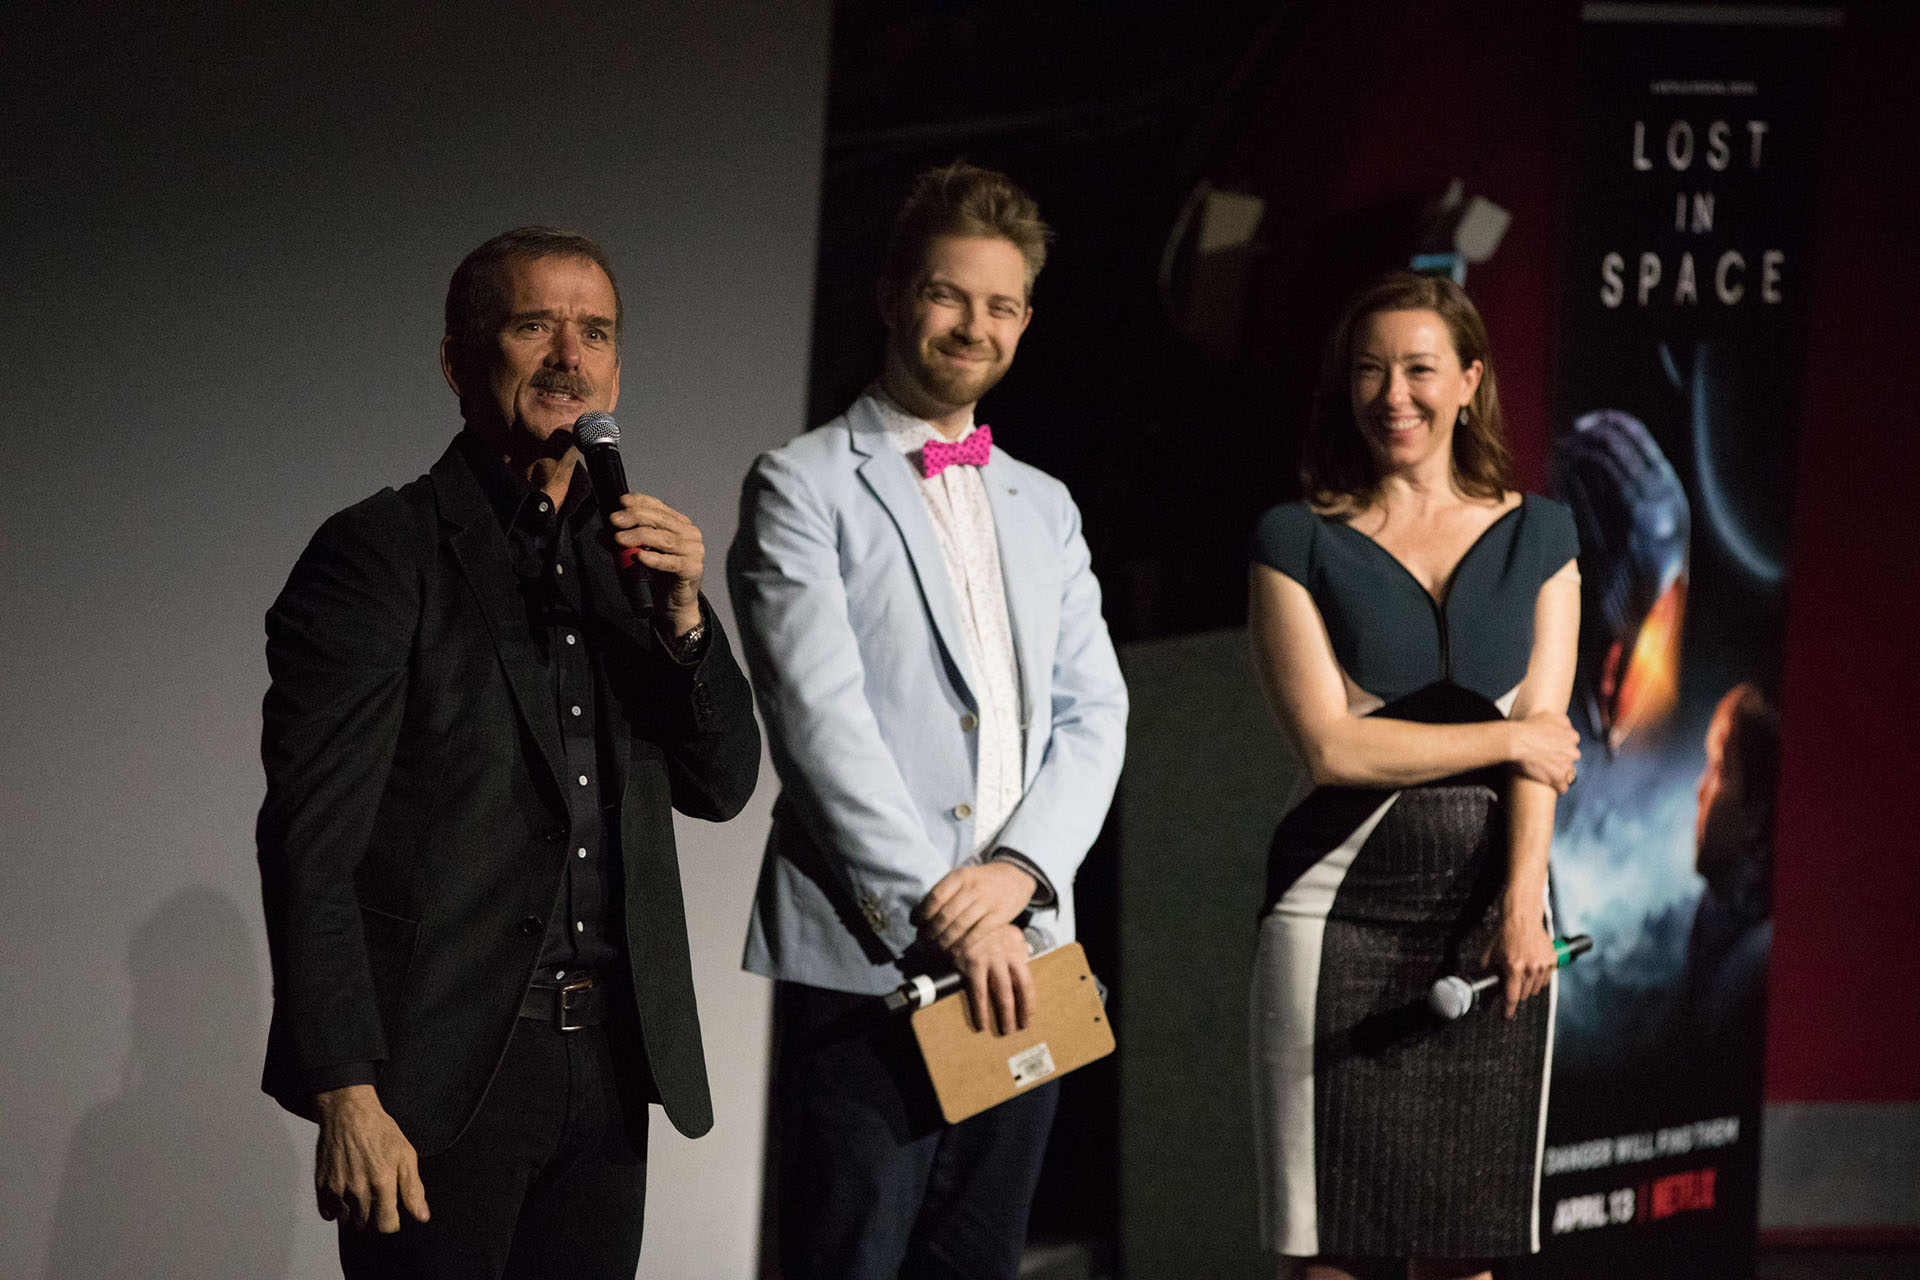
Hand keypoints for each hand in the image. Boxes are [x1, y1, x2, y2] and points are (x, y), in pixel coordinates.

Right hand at [313, 1084, 428, 1232]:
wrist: (348, 1113)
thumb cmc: (379, 1131)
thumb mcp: (406, 1155)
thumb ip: (413, 1189)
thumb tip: (422, 1216)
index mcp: (381, 1184)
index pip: (387, 1226)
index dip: (393, 1222)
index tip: (393, 1213)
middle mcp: (357, 1191)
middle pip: (366, 1227)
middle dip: (374, 1219)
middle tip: (378, 1200)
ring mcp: (337, 1190)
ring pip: (346, 1222)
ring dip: (355, 1215)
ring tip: (362, 1194)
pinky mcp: (321, 1186)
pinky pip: (328, 1213)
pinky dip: (337, 1209)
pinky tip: (346, 1194)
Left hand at [608, 492, 704, 635]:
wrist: (675, 602)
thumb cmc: (660, 575)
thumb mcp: (641, 551)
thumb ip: (628, 540)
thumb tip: (604, 533)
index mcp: (680, 524)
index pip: (659, 507)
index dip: (641, 502)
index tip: (622, 502)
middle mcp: (690, 534)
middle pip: (661, 520)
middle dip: (636, 517)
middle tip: (616, 520)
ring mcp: (693, 551)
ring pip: (665, 539)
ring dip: (640, 536)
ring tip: (620, 539)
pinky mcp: (691, 569)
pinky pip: (670, 562)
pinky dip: (654, 559)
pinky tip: (640, 557)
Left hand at [914, 862, 1035, 952]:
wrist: (1014, 877)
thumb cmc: (982, 882)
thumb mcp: (963, 878)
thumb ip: (944, 893)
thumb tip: (917, 915)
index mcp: (959, 876)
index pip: (935, 897)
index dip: (922, 913)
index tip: (915, 925)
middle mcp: (972, 887)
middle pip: (945, 915)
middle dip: (930, 933)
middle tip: (922, 944)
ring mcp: (987, 901)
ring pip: (959, 926)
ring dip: (944, 942)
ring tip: (935, 950)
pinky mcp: (999, 916)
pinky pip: (977, 934)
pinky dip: (963, 945)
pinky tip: (955, 952)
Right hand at [947, 921, 1035, 1034]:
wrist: (962, 916)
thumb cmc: (985, 929)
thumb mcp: (1008, 932)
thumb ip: (1018, 946)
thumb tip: (1028, 957)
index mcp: (1016, 950)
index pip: (1027, 981)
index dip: (1029, 1003)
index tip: (1029, 1016)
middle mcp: (1005, 956)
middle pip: (1018, 991)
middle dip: (1020, 1013)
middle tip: (1019, 1028)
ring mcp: (989, 961)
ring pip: (1001, 995)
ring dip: (1005, 1016)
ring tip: (1005, 1030)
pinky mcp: (970, 965)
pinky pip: (978, 994)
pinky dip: (981, 1012)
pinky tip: (982, 1024)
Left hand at [1480, 911, 1556, 1018]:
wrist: (1522, 919)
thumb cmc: (1504, 935)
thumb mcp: (1489, 954)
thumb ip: (1485, 973)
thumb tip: (1478, 988)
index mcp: (1513, 967)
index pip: (1512, 997)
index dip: (1508, 1009)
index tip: (1506, 1016)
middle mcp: (1530, 968)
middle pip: (1524, 995)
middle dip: (1516, 992)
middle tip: (1511, 983)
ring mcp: (1543, 965)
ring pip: (1535, 989)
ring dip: (1527, 986)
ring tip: (1520, 973)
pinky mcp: (1552, 961)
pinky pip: (1545, 980)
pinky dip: (1538, 979)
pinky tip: (1531, 968)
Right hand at [1508, 709, 1579, 792]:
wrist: (1516, 741)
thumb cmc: (1528, 728)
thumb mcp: (1549, 715)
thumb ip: (1563, 722)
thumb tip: (1567, 727)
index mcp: (1572, 736)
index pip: (1572, 742)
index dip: (1561, 745)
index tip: (1553, 747)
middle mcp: (1573, 751)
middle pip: (1570, 758)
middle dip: (1562, 759)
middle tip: (1547, 758)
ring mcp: (1566, 766)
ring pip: (1568, 773)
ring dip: (1559, 773)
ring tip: (1546, 772)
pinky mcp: (1557, 779)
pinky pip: (1563, 787)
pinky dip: (1557, 787)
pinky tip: (1551, 785)